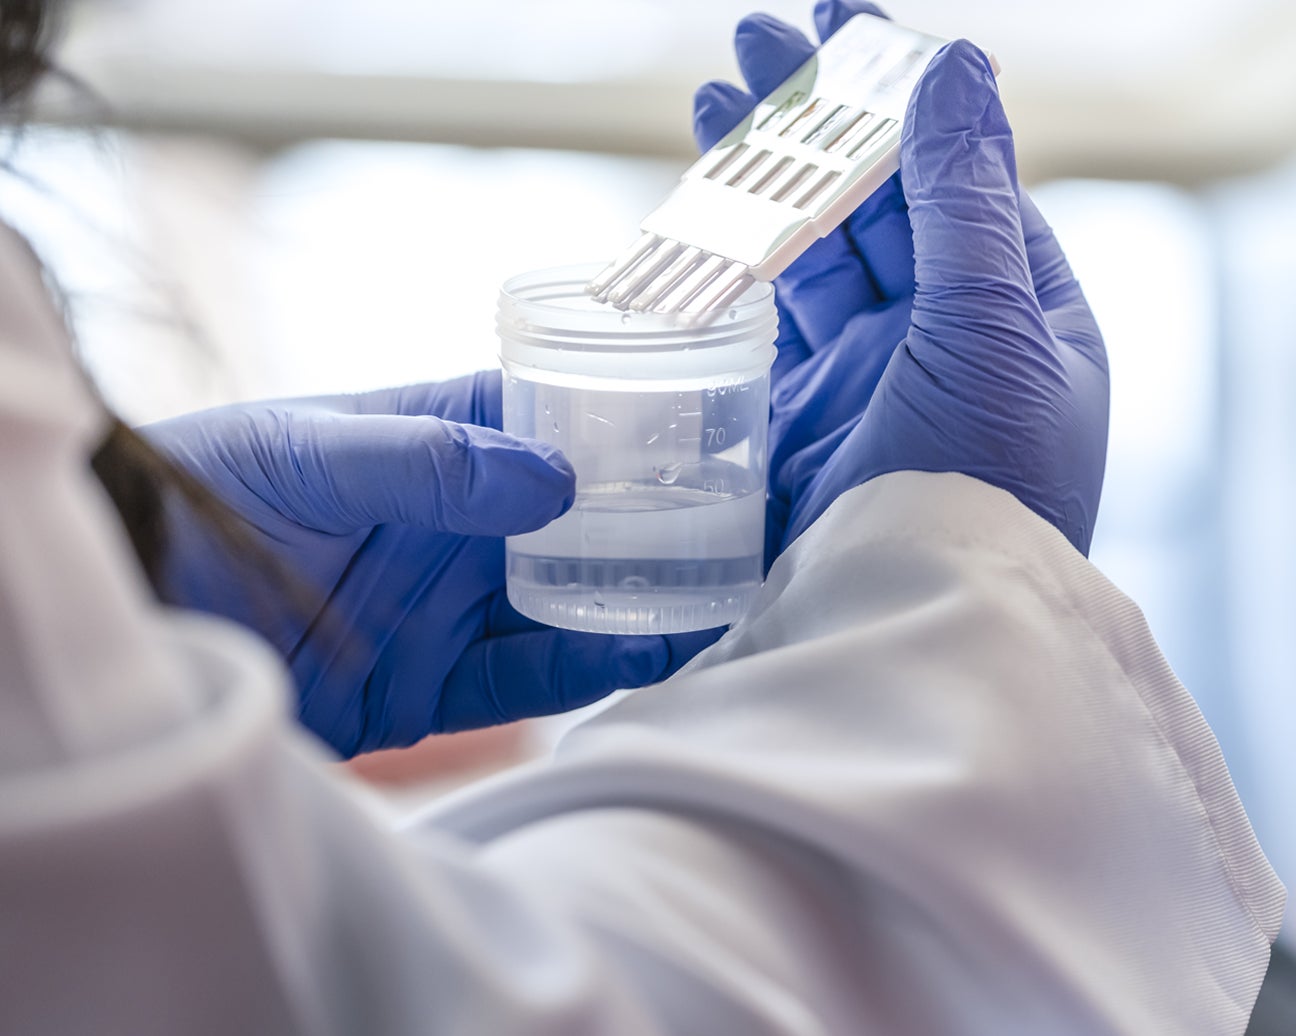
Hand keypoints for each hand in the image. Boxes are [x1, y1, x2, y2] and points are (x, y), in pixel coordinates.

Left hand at [147, 372, 714, 756]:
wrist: (129, 610)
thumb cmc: (206, 496)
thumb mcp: (309, 455)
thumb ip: (427, 462)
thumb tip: (554, 476)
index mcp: (432, 445)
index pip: (551, 422)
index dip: (625, 423)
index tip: (705, 428)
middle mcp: (455, 526)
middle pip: (578, 522)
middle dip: (653, 521)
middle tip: (742, 523)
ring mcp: (446, 605)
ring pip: (567, 602)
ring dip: (639, 599)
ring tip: (723, 593)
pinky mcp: (429, 686)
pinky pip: (525, 677)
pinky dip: (586, 667)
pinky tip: (649, 650)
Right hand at [695, 0, 1107, 554]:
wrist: (914, 610)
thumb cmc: (986, 478)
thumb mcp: (994, 326)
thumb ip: (966, 197)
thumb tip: (955, 67)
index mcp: (1020, 306)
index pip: (956, 172)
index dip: (899, 93)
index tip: (839, 24)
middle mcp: (944, 334)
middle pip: (875, 200)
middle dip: (815, 121)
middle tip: (752, 42)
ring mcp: (867, 374)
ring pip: (812, 250)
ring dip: (766, 176)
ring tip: (715, 100)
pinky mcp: (798, 415)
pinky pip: (765, 317)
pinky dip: (735, 261)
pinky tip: (705, 209)